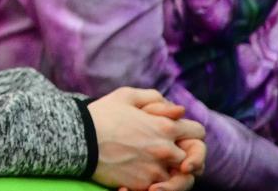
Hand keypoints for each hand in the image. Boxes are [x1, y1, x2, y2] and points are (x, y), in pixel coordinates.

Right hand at [87, 87, 205, 190]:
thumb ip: (155, 99)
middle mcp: (166, 150)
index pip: (198, 133)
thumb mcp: (126, 95)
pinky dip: (157, 184)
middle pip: (196, 160)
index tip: (181, 135)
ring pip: (181, 179)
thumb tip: (178, 110)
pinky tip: (143, 175)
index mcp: (165, 126)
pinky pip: (161, 188)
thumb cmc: (101, 115)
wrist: (79, 140)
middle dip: (188, 157)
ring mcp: (156, 170)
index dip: (192, 133)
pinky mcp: (144, 185)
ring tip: (158, 169)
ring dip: (173, 174)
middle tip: (176, 158)